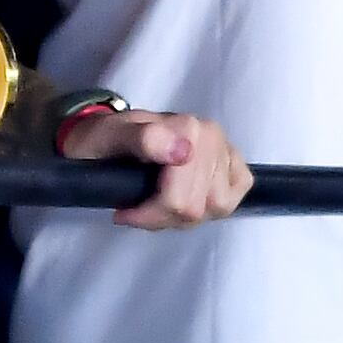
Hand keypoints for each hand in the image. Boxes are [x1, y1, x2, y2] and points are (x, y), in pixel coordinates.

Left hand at [60, 104, 252, 229]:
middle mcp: (211, 134)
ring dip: (184, 216)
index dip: (149, 213)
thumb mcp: (110, 137)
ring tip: (159, 203)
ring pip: (215, 209)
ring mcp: (226, 150)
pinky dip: (209, 209)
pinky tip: (186, 197)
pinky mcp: (234, 166)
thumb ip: (142, 139)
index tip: (124, 212)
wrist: (110, 136)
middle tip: (139, 209)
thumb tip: (183, 152)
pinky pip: (233, 200)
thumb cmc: (107, 139)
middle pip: (196, 207)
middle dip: (163, 216)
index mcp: (186, 126)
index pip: (180, 199)